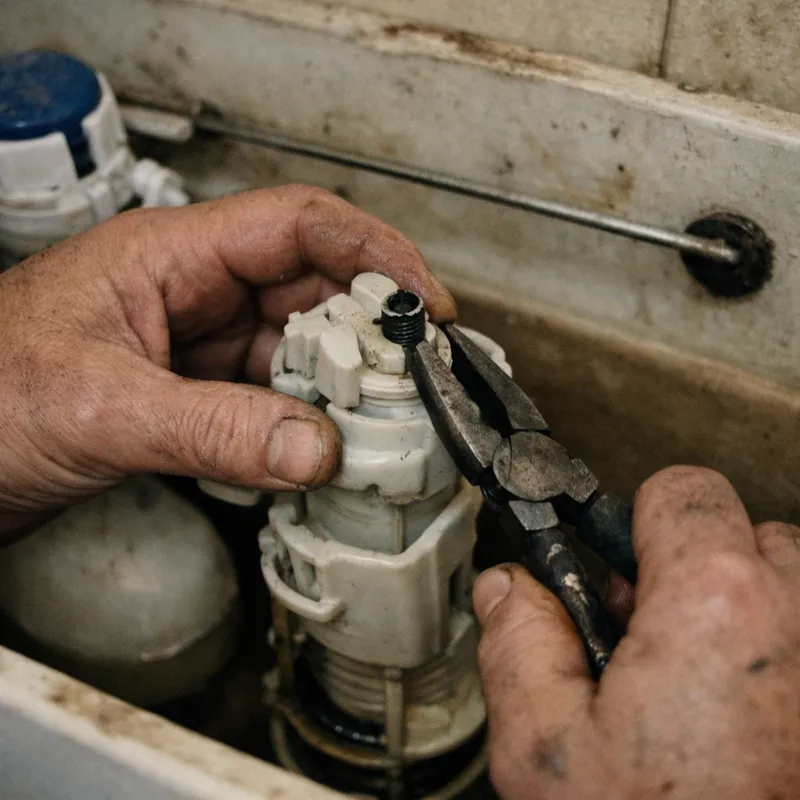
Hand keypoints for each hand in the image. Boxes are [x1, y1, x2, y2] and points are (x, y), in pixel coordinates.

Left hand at [0, 185, 454, 540]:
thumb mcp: (102, 409)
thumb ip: (213, 429)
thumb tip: (313, 448)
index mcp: (170, 257)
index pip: (297, 225)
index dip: (373, 251)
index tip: (425, 300)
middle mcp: (192, 294)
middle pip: (310, 290)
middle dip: (369, 330)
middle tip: (418, 375)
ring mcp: (196, 347)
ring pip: (295, 351)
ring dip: (341, 386)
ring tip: (383, 421)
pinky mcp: (193, 395)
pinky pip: (270, 399)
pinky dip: (303, 424)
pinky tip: (324, 448)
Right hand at [474, 466, 799, 798]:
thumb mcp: (547, 754)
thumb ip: (519, 645)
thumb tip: (508, 591)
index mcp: (719, 607)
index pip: (684, 489)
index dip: (638, 520)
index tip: (621, 560)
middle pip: (749, 536)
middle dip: (695, 573)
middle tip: (653, 639)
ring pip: (792, 590)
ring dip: (748, 615)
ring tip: (701, 685)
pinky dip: (777, 658)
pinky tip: (741, 721)